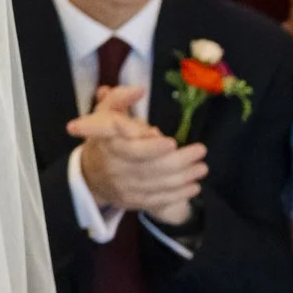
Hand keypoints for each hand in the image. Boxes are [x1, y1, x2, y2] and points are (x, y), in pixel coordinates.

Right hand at [70, 88, 206, 222]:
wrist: (90, 176)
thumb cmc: (105, 138)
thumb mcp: (104, 113)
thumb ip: (119, 98)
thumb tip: (139, 90)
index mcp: (108, 145)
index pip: (130, 149)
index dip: (151, 148)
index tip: (172, 141)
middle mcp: (115, 168)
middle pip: (150, 168)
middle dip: (179, 161)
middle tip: (200, 151)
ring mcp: (124, 188)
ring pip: (157, 185)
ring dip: (184, 177)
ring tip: (202, 168)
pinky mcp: (133, 202)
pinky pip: (158, 201)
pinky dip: (178, 195)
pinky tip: (194, 186)